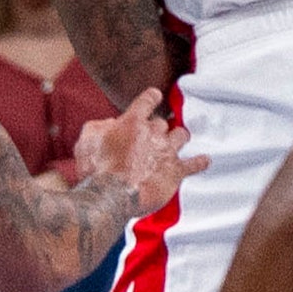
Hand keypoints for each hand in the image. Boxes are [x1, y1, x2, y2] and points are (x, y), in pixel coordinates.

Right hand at [74, 89, 208, 217]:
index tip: (154, 96)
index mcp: (132, 121)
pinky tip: (205, 160)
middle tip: (154, 135)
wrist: (111, 195)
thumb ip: (99, 127)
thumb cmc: (95, 169)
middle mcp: (153, 132)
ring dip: (179, 137)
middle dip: (158, 127)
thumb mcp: (86, 139)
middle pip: (162, 122)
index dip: (151, 98)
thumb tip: (111, 125)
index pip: (148, 100)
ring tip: (179, 138)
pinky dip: (200, 161)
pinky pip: (193, 164)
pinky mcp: (175, 172)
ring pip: (181, 135)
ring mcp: (166, 151)